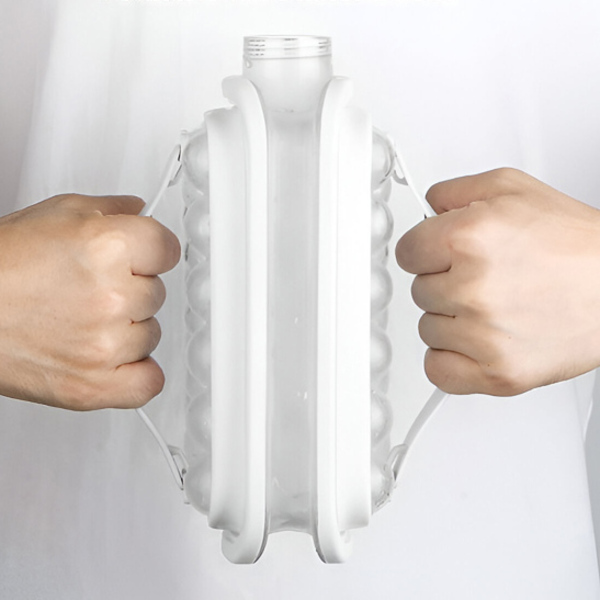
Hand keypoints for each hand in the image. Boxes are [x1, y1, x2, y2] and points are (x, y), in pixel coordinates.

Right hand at [0, 194, 179, 409]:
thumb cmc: (0, 266)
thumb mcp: (56, 214)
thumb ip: (110, 208)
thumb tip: (140, 210)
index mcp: (107, 247)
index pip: (168, 248)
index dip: (153, 251)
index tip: (144, 257)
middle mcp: (111, 296)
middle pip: (157, 293)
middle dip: (131, 289)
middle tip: (90, 290)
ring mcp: (104, 345)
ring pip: (151, 334)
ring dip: (127, 329)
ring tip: (82, 320)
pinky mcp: (93, 387)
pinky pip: (148, 382)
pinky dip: (136, 374)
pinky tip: (113, 359)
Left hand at [395, 168, 599, 395]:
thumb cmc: (575, 244)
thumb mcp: (512, 189)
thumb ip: (455, 192)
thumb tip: (426, 207)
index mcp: (468, 238)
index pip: (405, 252)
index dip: (425, 251)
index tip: (441, 256)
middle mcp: (472, 287)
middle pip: (418, 291)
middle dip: (444, 283)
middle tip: (485, 278)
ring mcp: (483, 335)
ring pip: (428, 329)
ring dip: (451, 320)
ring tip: (495, 306)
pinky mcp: (497, 373)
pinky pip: (438, 370)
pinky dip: (452, 358)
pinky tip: (477, 340)